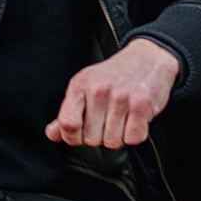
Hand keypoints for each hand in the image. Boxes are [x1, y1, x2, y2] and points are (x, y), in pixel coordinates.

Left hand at [48, 35, 182, 149]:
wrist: (148, 58)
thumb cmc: (114, 76)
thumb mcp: (85, 88)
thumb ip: (68, 113)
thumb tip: (52, 134)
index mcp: (80, 85)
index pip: (68, 124)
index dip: (73, 137)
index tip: (81, 133)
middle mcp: (99, 89)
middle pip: (91, 139)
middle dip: (101, 136)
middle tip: (109, 120)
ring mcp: (121, 96)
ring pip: (113, 142)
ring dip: (119, 136)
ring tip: (123, 118)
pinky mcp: (142, 103)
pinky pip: (133, 138)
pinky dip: (136, 134)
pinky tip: (135, 119)